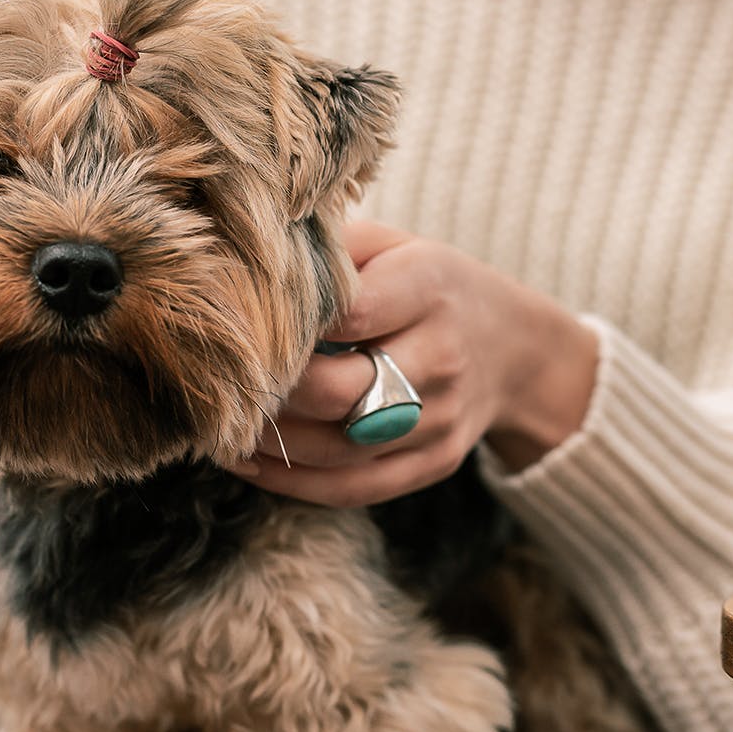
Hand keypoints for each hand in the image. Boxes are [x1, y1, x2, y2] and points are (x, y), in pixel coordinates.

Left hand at [228, 220, 598, 507]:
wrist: (511, 347)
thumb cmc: (425, 286)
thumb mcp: (390, 244)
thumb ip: (329, 251)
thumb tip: (247, 264)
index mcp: (428, 286)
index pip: (350, 313)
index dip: (291, 328)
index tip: (244, 329)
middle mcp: (442, 355)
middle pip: (341, 391)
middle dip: (272, 394)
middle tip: (224, 386)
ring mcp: (442, 417)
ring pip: (341, 449)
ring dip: (272, 444)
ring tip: (221, 427)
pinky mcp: (434, 462)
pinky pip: (356, 487)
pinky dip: (294, 483)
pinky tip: (250, 463)